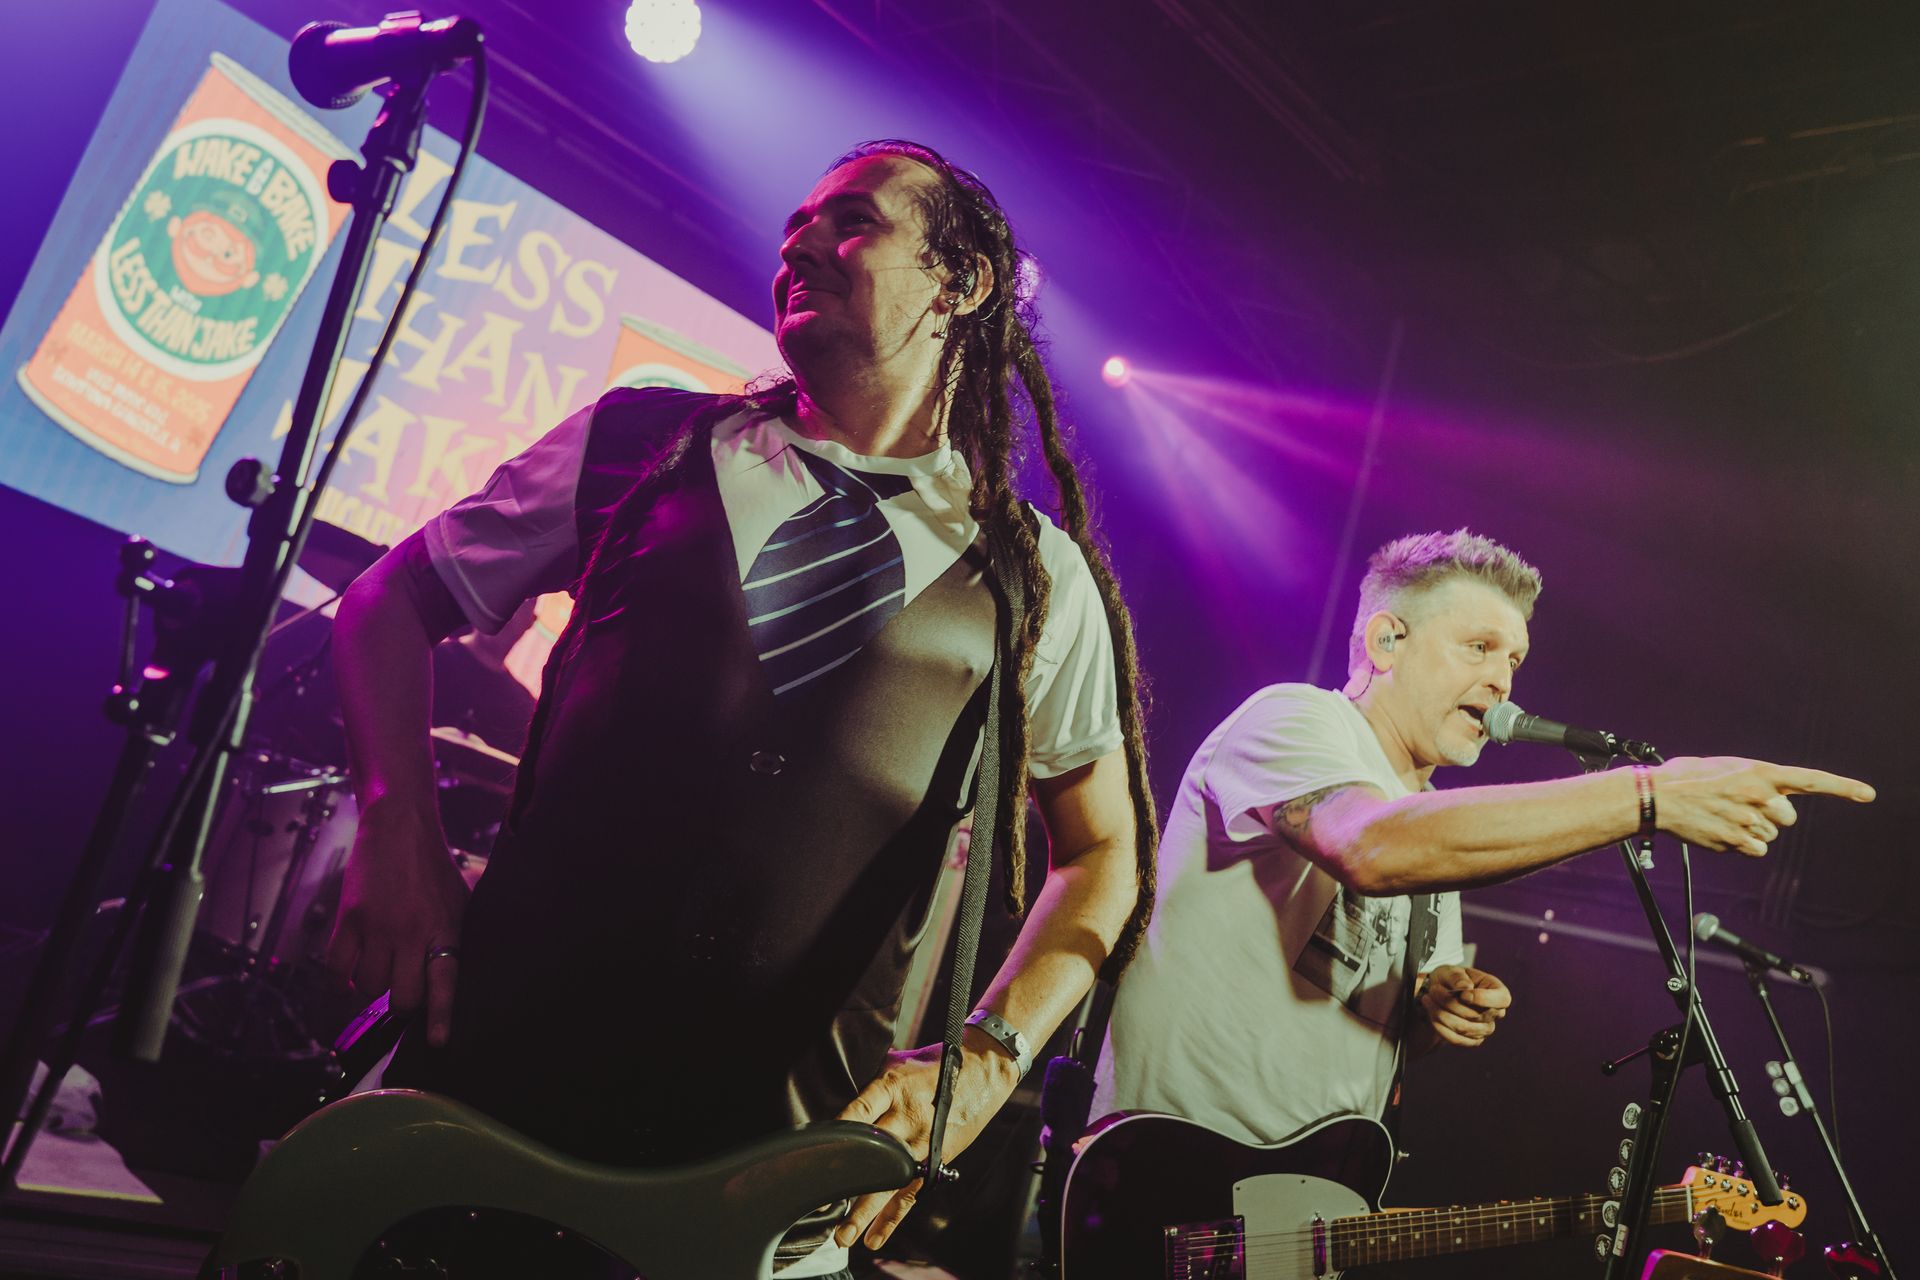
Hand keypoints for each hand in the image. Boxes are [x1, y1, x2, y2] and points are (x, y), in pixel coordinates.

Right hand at [325, 797, 469, 1046]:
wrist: (398, 825)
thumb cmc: (433, 866)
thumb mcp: (459, 900)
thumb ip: (453, 938)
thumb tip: (450, 978)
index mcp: (444, 928)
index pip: (444, 981)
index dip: (439, 1016)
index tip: (436, 1043)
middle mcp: (411, 932)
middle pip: (402, 996)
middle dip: (403, 1004)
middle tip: (403, 992)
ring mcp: (376, 926)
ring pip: (368, 987)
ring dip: (372, 990)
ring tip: (380, 971)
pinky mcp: (348, 919)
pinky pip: (335, 968)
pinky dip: (338, 983)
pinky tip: (345, 982)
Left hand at [833, 1028, 1021, 1250]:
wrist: (983, 1071)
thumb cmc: (934, 1064)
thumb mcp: (897, 1063)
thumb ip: (869, 1087)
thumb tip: (837, 1110)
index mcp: (894, 1087)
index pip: (859, 1111)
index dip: (837, 1133)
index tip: (815, 1156)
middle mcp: (908, 1118)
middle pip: (874, 1156)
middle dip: (849, 1182)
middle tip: (823, 1205)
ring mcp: (923, 1144)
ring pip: (891, 1183)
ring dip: (866, 1212)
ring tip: (844, 1236)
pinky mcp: (935, 1161)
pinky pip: (911, 1194)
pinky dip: (892, 1218)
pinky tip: (874, 1237)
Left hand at [1420, 964, 1509, 1047]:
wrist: (1439, 993)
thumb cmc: (1450, 979)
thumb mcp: (1451, 971)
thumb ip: (1458, 977)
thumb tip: (1466, 987)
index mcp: (1496, 990)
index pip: (1502, 999)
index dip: (1483, 999)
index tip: (1463, 994)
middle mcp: (1496, 1012)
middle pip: (1476, 1015)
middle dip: (1450, 1003)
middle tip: (1433, 990)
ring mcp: (1486, 1029)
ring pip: (1464, 1028)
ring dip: (1441, 1014)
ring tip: (1428, 999)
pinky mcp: (1473, 1040)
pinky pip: (1456, 1039)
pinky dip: (1440, 1027)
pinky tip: (1431, 1014)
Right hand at [1654, 758, 1874, 856]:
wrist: (1656, 797)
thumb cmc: (1687, 778)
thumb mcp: (1726, 767)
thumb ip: (1755, 779)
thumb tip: (1772, 795)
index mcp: (1758, 772)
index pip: (1809, 779)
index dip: (1842, 787)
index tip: (1868, 794)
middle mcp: (1758, 796)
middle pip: (1787, 818)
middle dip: (1770, 816)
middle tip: (1741, 808)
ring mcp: (1748, 821)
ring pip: (1769, 836)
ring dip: (1751, 831)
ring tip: (1723, 818)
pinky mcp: (1735, 842)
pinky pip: (1756, 851)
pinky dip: (1742, 846)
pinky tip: (1722, 832)